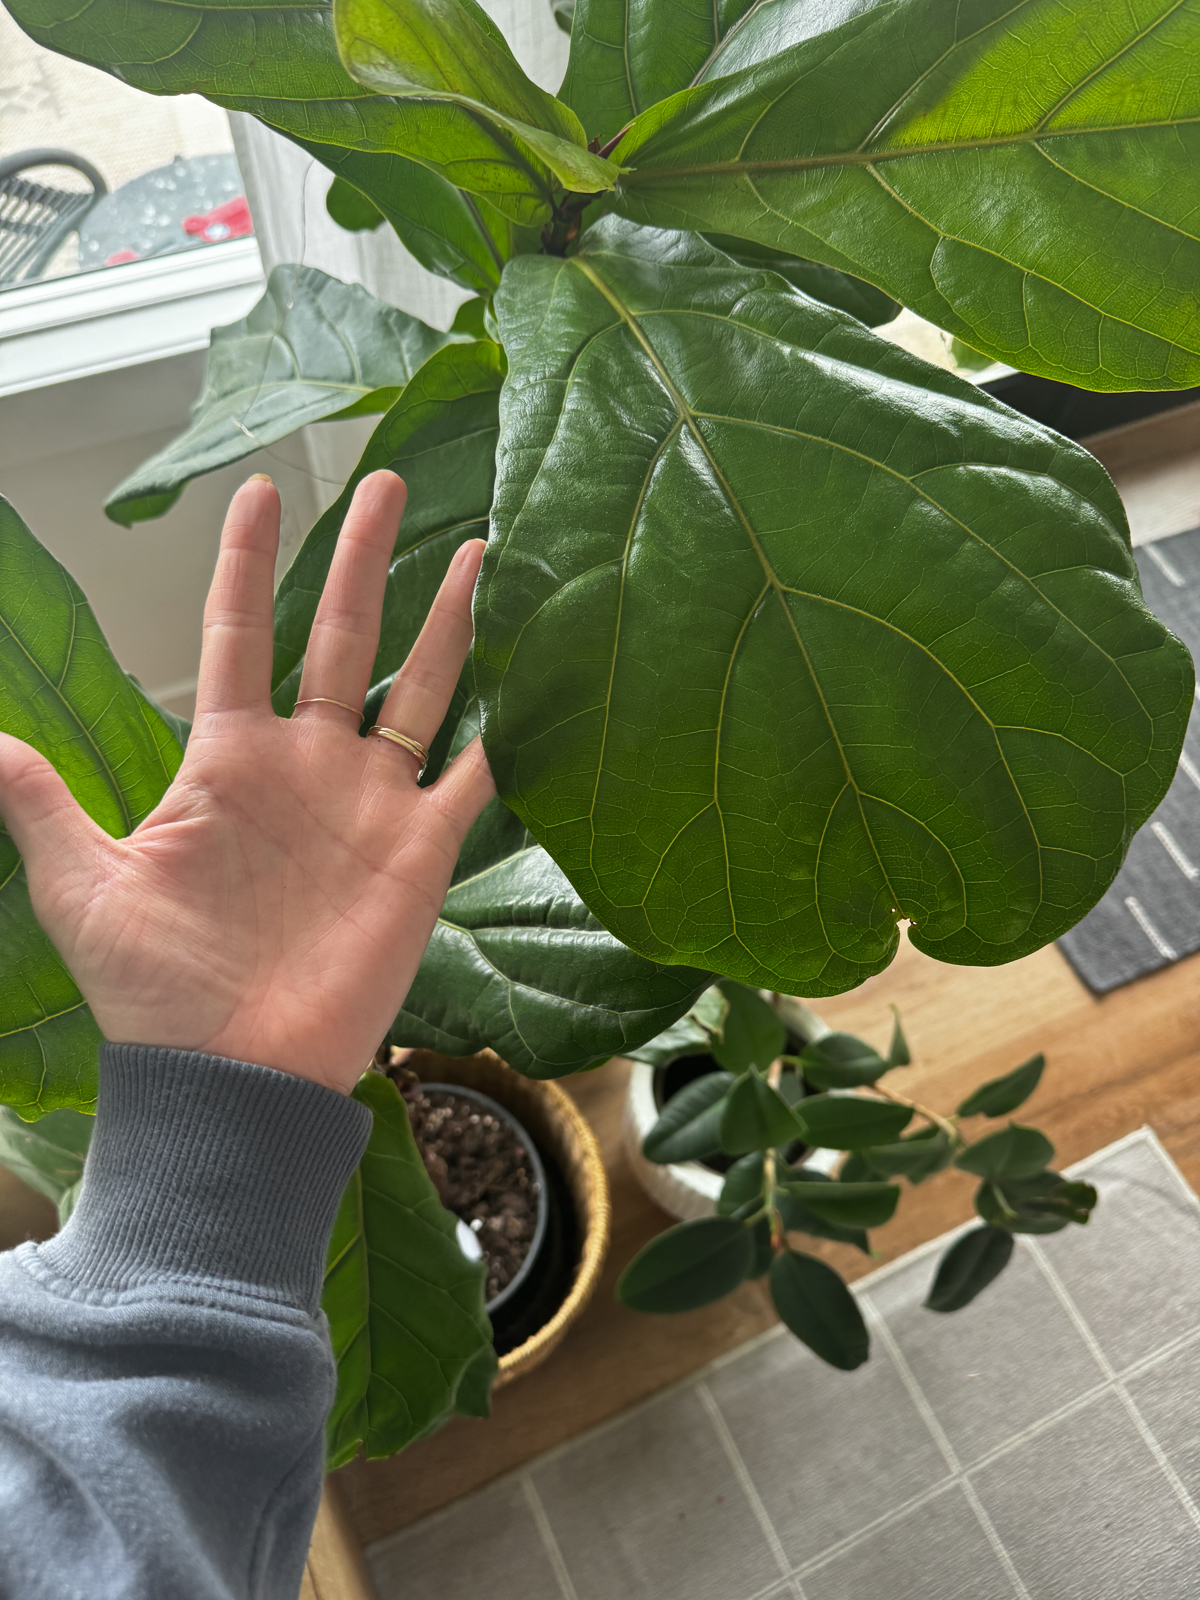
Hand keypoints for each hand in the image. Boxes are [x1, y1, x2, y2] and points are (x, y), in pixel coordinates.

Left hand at [0, 472, 493, 1093]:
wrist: (232, 1072)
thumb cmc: (153, 987)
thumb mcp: (82, 884)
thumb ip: (42, 801)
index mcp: (228, 760)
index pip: (241, 635)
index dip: (249, 564)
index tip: (260, 490)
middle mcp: (305, 766)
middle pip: (342, 636)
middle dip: (364, 558)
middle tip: (391, 482)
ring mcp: (368, 805)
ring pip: (416, 688)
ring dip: (446, 620)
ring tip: (475, 548)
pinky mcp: (418, 853)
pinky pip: (469, 779)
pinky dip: (500, 734)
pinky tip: (532, 678)